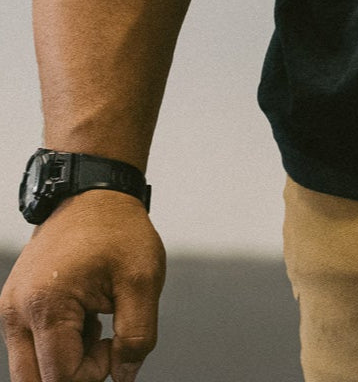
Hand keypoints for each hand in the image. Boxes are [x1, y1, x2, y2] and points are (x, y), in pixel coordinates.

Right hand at [0, 190, 164, 381]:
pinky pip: (31, 348)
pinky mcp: (15, 306)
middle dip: (75, 373)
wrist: (94, 194)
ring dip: (66, 360)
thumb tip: (124, 378)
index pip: (60, 378)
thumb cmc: (120, 231)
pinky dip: (59, 344)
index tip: (118, 341)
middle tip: (105, 339)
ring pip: (31, 370)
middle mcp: (17, 312)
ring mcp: (11, 309)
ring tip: (95, 321)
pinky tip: (84, 314)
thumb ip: (137, 336)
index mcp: (47, 305)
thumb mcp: (143, 279)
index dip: (95, 372)